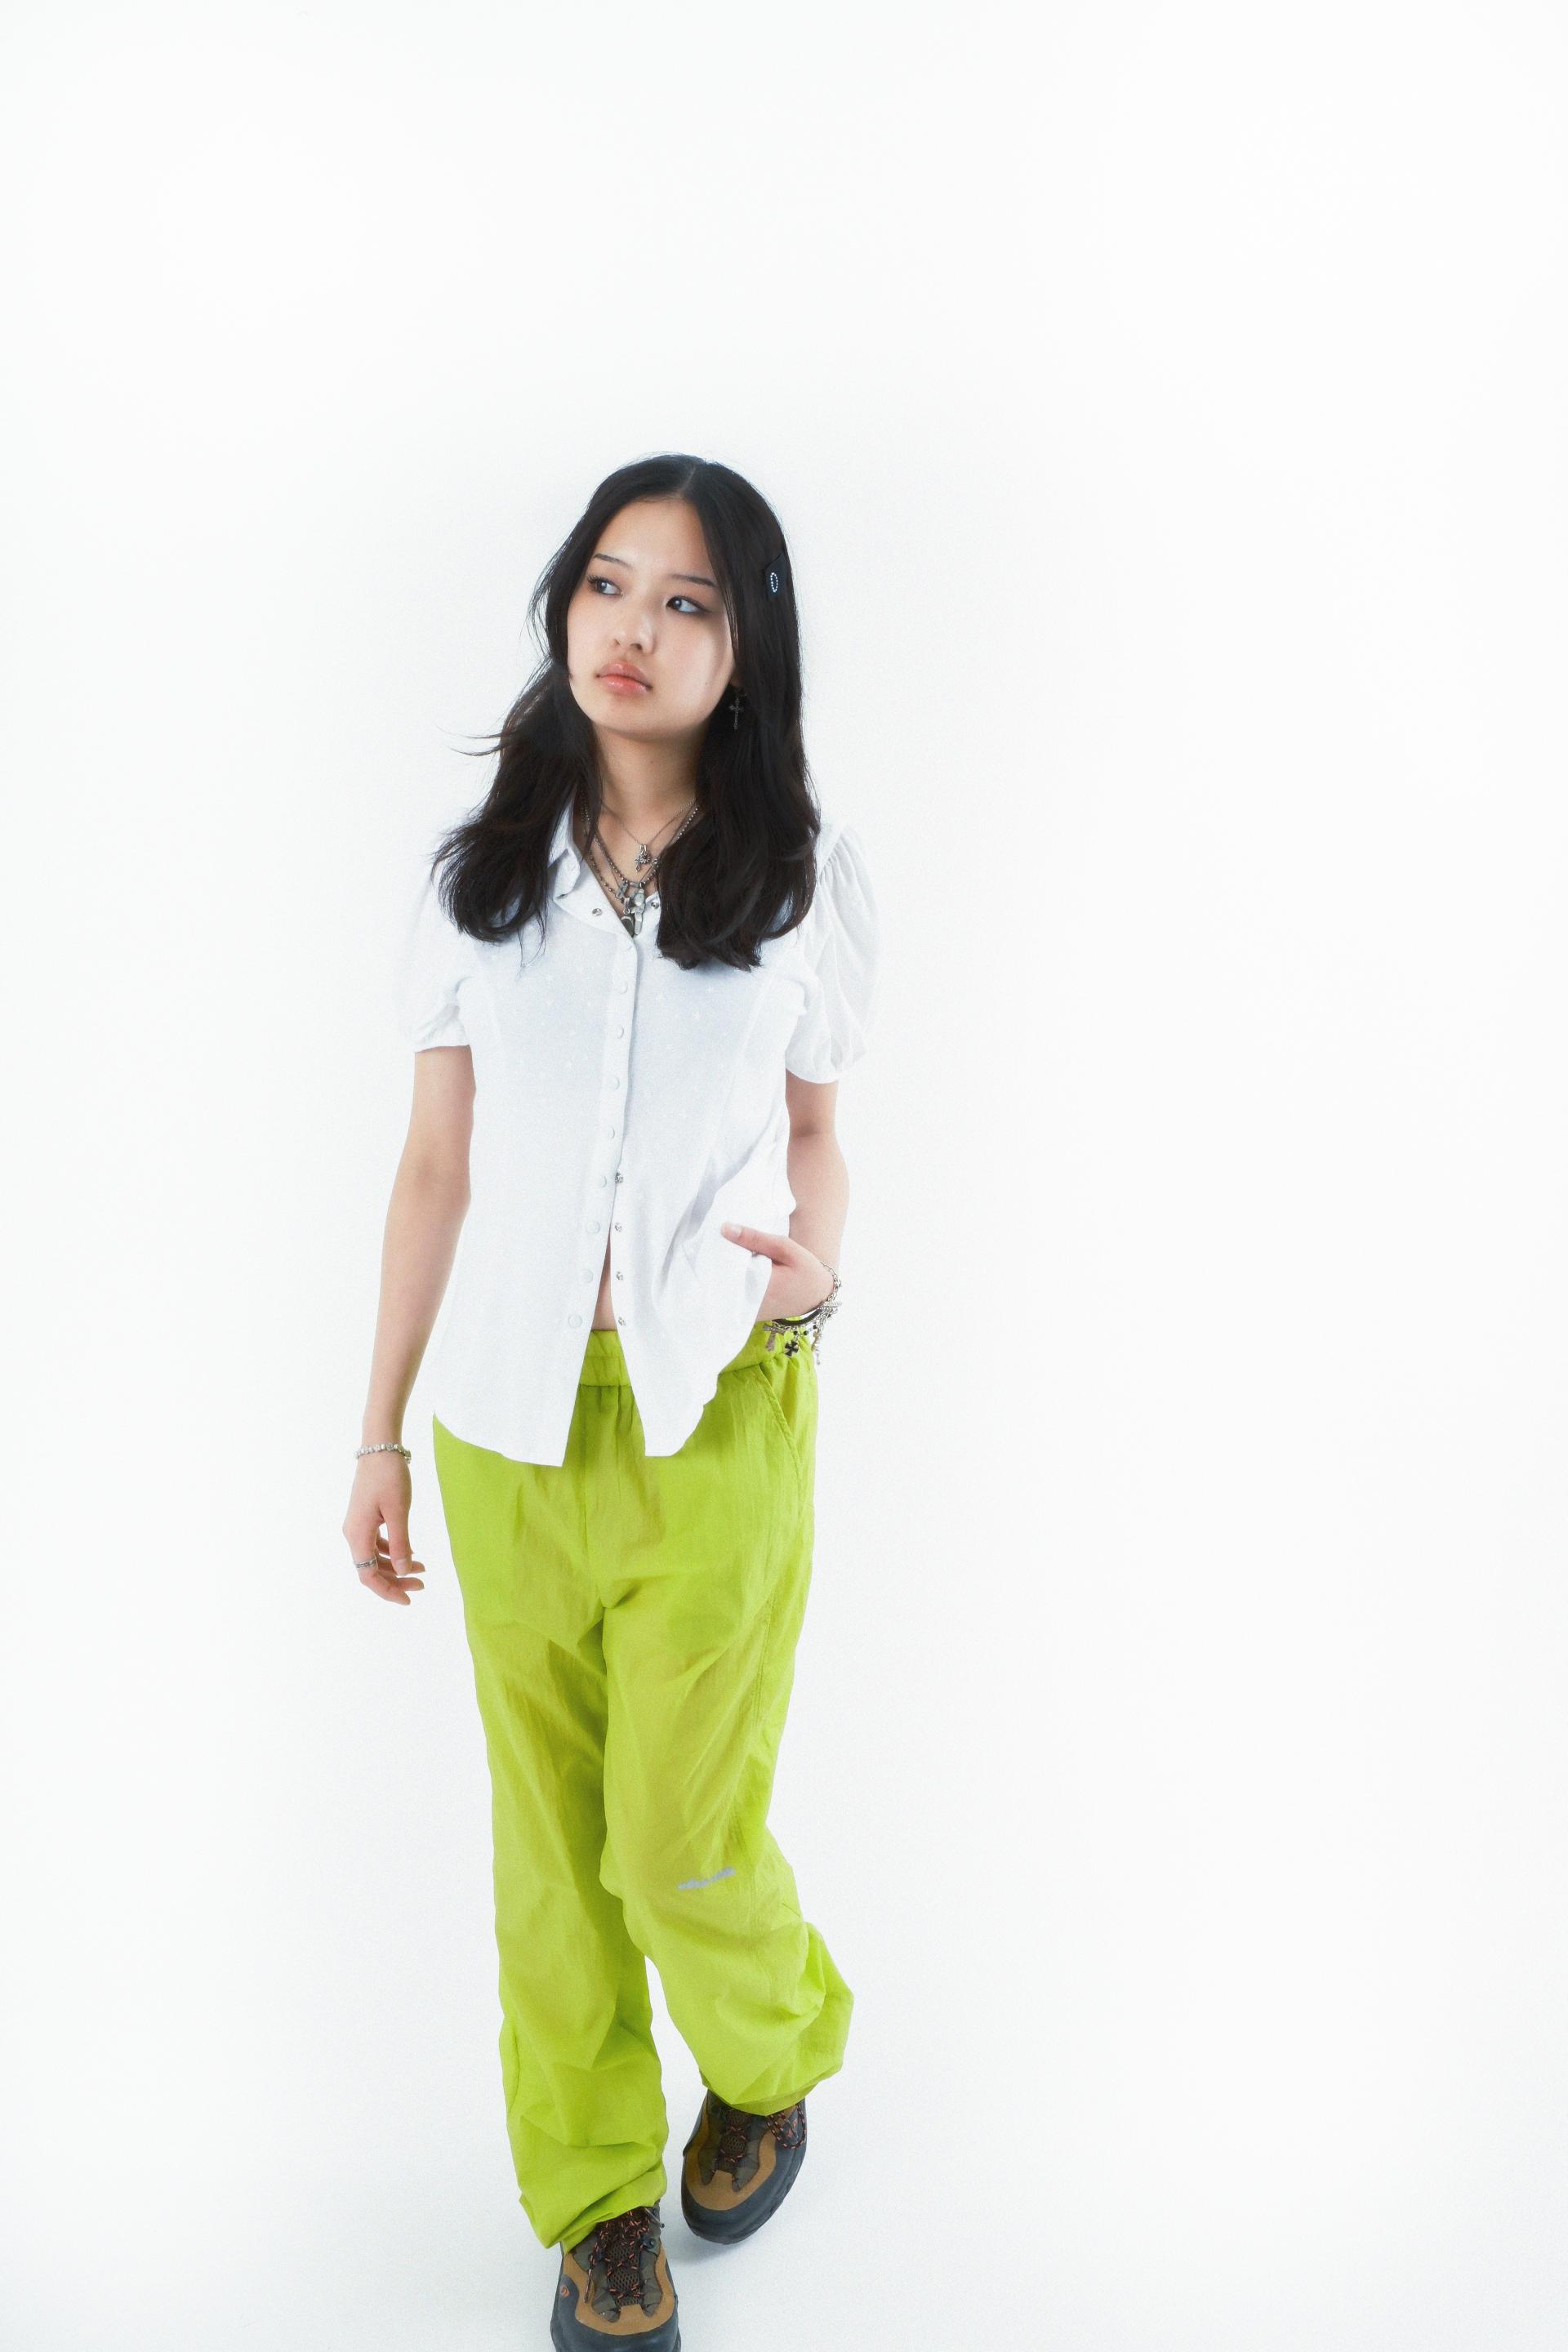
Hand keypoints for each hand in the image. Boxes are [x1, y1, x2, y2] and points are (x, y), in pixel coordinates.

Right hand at [342, 1456, 427, 1605]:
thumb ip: (400, 1543)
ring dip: (396, 1565)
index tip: (409, 1599)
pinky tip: (410, 1551)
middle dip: (396, 1579)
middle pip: (372, 1568)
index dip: (387, 1590)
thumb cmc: (389, 1477)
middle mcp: (353, 1533)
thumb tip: (402, 1570)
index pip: (368, 1575)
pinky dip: (393, 1550)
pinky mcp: (365, 1517)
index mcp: (357, 1534)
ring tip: (423, 1568)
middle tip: (423, 1583)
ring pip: (375, 1556)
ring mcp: (358, 1525)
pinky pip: (376, 1543)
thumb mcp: (398, 1512)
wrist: (379, 1448)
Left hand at [719, 1222, 832, 1320]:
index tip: (715, 1239)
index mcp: (759, 1285)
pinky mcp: (750, 1316)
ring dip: (724, 1275)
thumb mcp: (784, 1247)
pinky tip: (736, 1273)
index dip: (717, 1253)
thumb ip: (754, 1238)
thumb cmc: (804, 1269)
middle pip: (722, 1281)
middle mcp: (751, 1303)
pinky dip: (732, 1286)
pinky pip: (733, 1299)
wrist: (817, 1295)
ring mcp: (749, 1313)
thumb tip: (725, 1228)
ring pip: (726, 1291)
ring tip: (726, 1258)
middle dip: (719, 1263)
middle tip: (719, 1246)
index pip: (725, 1268)